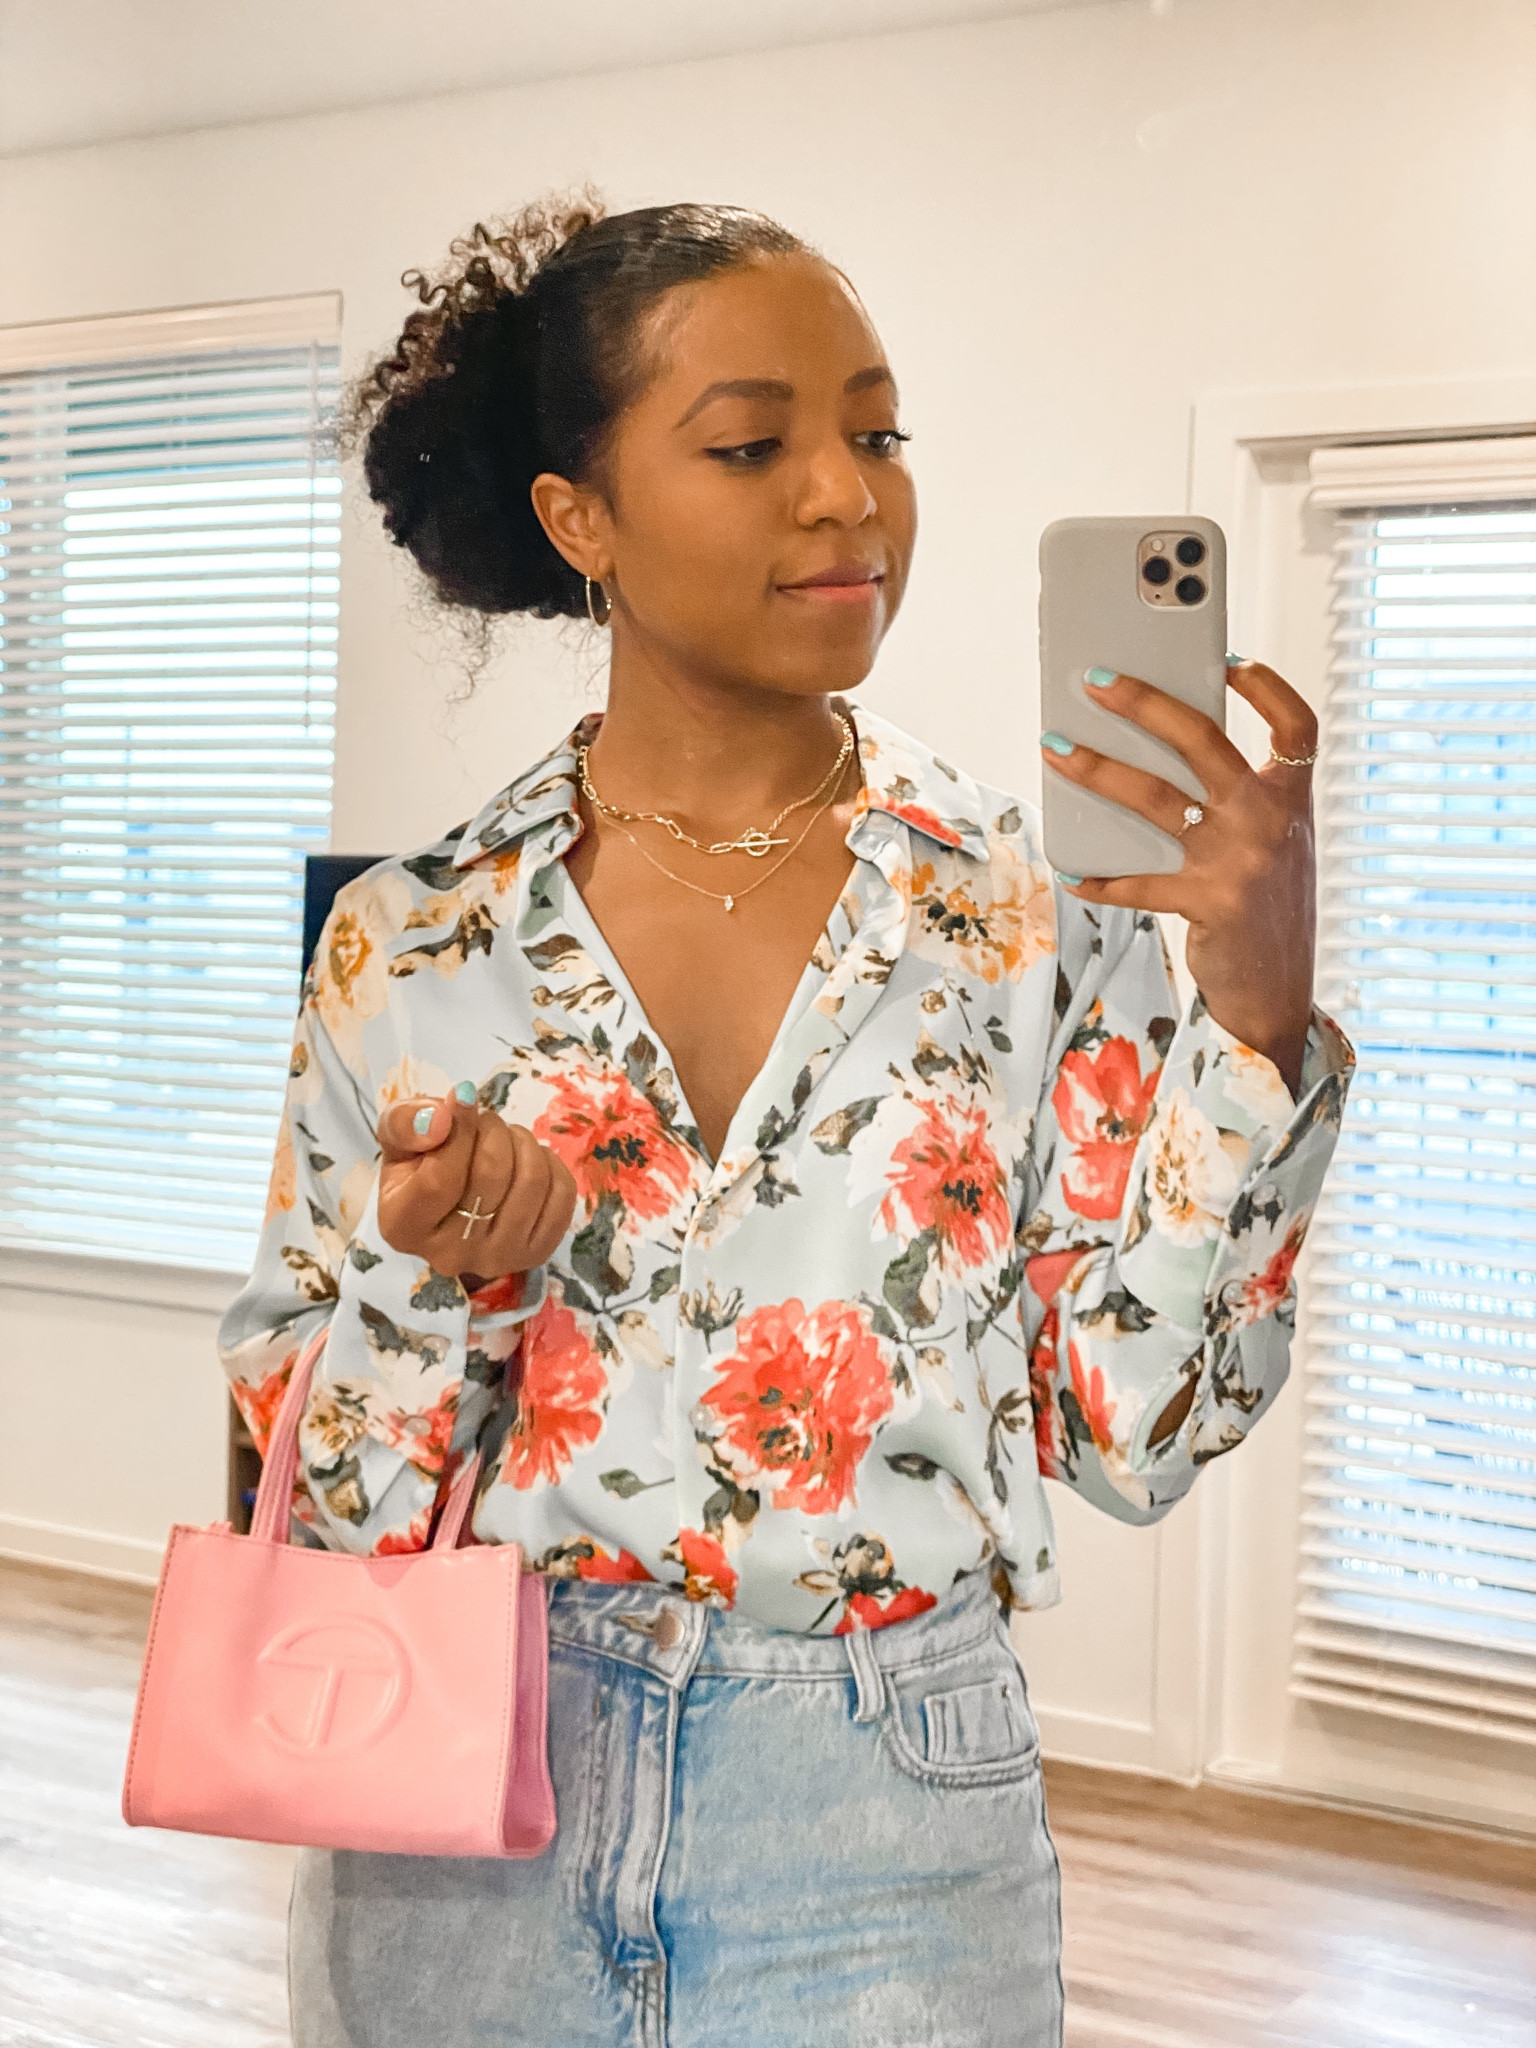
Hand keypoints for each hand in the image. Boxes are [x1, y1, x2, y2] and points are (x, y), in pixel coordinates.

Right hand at [376, 1094, 577, 1280]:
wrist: (448, 1203)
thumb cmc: (419, 1165)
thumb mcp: (398, 1138)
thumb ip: (405, 1123)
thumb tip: (442, 1118)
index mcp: (403, 1227)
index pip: (441, 1178)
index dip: (460, 1129)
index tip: (464, 1096)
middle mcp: (448, 1253)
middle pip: (492, 1173)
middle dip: (493, 1129)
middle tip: (484, 1122)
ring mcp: (496, 1259)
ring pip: (531, 1180)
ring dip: (521, 1142)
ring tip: (504, 1138)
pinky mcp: (535, 1254)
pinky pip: (562, 1194)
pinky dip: (549, 1163)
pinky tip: (525, 1161)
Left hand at [1041, 660, 1316, 1095]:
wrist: (1279, 993)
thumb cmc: (1264, 910)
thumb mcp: (1271, 846)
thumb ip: (1235, 802)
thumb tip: (1152, 755)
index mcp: (1292, 800)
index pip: (1295, 724)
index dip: (1265, 686)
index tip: (1226, 659)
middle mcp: (1270, 821)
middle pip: (1202, 740)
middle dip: (1143, 702)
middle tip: (1096, 680)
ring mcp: (1239, 861)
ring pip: (1154, 798)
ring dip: (1096, 770)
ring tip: (1055, 751)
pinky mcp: (1209, 903)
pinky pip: (1138, 882)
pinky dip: (1100, 878)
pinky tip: (1072, 873)